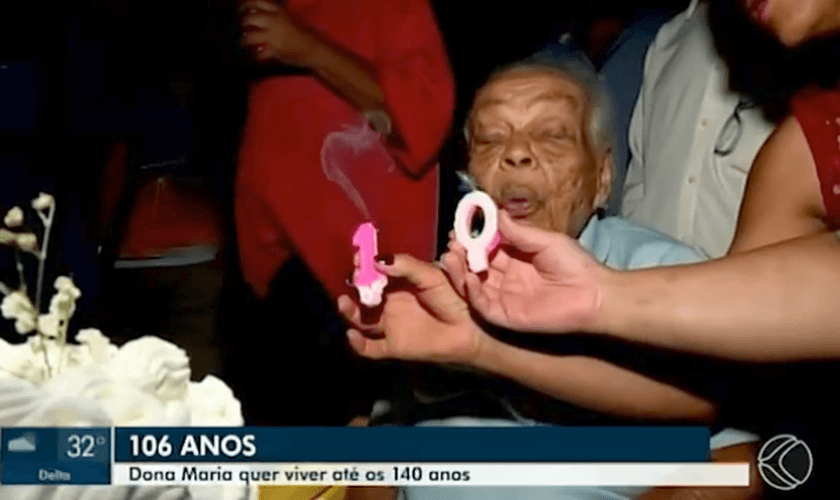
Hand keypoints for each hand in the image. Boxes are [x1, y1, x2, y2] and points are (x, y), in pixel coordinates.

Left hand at [239, 0, 317, 65]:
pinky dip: (257, 55)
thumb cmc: (302, 32)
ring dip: (245, 40)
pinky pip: (259, 53)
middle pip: (250, 18)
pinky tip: (258, 55)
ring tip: (245, 42)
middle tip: (243, 27)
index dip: (245, 5)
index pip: (256, 2)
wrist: (313, 47)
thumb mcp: (287, 17)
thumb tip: (256, 13)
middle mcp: (273, 21)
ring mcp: (273, 36)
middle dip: (243, 23)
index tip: (242, 9)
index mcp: (278, 11)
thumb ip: (273, 15)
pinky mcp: (274, 50)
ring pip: (250, 36)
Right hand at [337, 254, 483, 364]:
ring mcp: (388, 325)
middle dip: (353, 288)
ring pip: (360, 320)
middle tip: (353, 279)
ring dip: (349, 312)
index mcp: (395, 284)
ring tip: (344, 302)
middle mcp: (387, 304)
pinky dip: (357, 344)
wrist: (469, 328)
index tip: (357, 258)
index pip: (371, 274)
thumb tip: (378, 260)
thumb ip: (406, 266)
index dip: (362, 266)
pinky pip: (370, 348)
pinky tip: (353, 334)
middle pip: (360, 296)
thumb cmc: (452, 297)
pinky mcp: (393, 346)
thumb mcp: (430, 275)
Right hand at [441, 210, 609, 332]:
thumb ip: (518, 231)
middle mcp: (505, 278)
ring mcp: (504, 297)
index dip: (470, 239)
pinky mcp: (506, 316)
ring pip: (472, 285)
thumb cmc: (575, 265)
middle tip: (451, 244)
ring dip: (459, 272)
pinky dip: (472, 293)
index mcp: (513, 259)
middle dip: (459, 255)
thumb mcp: (545, 241)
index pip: (484, 248)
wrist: (594, 294)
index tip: (458, 229)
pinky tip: (470, 278)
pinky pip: (482, 306)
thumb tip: (495, 212)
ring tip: (451, 257)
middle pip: (473, 266)